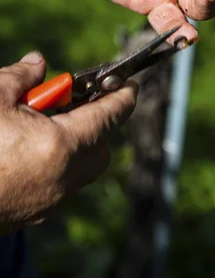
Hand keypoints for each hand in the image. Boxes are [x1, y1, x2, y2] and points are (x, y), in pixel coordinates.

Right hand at [0, 52, 136, 233]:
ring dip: (76, 143)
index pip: (110, 117)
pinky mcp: (33, 214)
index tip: (130, 85)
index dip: (123, 97)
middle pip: (101, 147)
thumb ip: (21, 76)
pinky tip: (27, 148)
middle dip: (98, 123)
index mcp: (60, 145)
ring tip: (44, 123)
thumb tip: (38, 63)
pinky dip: (57, 162)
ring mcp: (50, 201)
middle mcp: (64, 177)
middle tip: (74, 102)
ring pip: (83, 169)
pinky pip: (61, 183)